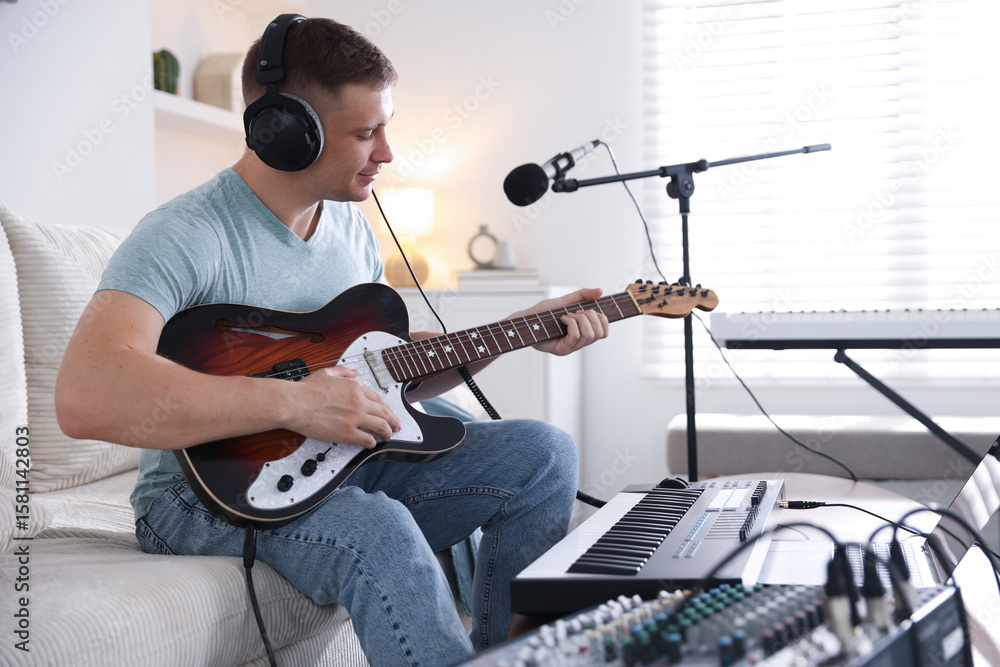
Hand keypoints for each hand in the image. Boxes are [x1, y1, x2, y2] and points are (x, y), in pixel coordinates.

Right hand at [287, 365, 401, 447]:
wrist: (294, 403)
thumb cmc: (306, 390)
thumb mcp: (326, 373)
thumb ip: (343, 372)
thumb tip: (353, 372)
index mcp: (354, 387)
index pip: (377, 398)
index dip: (385, 408)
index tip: (388, 412)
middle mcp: (358, 401)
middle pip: (383, 412)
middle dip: (393, 420)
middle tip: (396, 426)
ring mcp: (354, 418)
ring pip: (380, 426)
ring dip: (387, 432)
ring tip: (388, 436)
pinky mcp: (347, 433)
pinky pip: (366, 439)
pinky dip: (372, 442)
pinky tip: (372, 443)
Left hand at [514, 287, 609, 356]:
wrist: (526, 319)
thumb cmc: (544, 312)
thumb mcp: (566, 300)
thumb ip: (583, 295)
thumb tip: (600, 291)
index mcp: (583, 333)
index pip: (604, 332)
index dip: (602, 320)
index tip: (589, 310)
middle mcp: (579, 342)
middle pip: (600, 334)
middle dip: (590, 317)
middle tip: (576, 312)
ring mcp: (571, 348)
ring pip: (589, 335)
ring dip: (580, 320)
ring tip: (567, 315)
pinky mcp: (562, 350)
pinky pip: (576, 337)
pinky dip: (571, 324)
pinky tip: (562, 319)